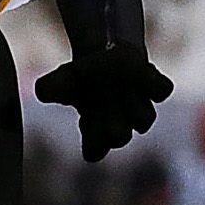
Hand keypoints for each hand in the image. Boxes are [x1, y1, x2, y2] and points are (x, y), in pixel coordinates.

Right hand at [34, 46, 172, 161]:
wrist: (107, 53)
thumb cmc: (82, 76)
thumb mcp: (63, 81)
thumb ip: (51, 88)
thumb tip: (42, 91)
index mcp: (97, 133)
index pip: (95, 151)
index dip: (92, 138)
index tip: (85, 118)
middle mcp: (121, 125)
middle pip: (119, 137)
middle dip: (110, 120)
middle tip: (102, 99)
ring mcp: (140, 108)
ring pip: (144, 120)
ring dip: (130, 102)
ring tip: (119, 84)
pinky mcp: (156, 88)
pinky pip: (162, 91)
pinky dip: (153, 83)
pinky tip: (143, 72)